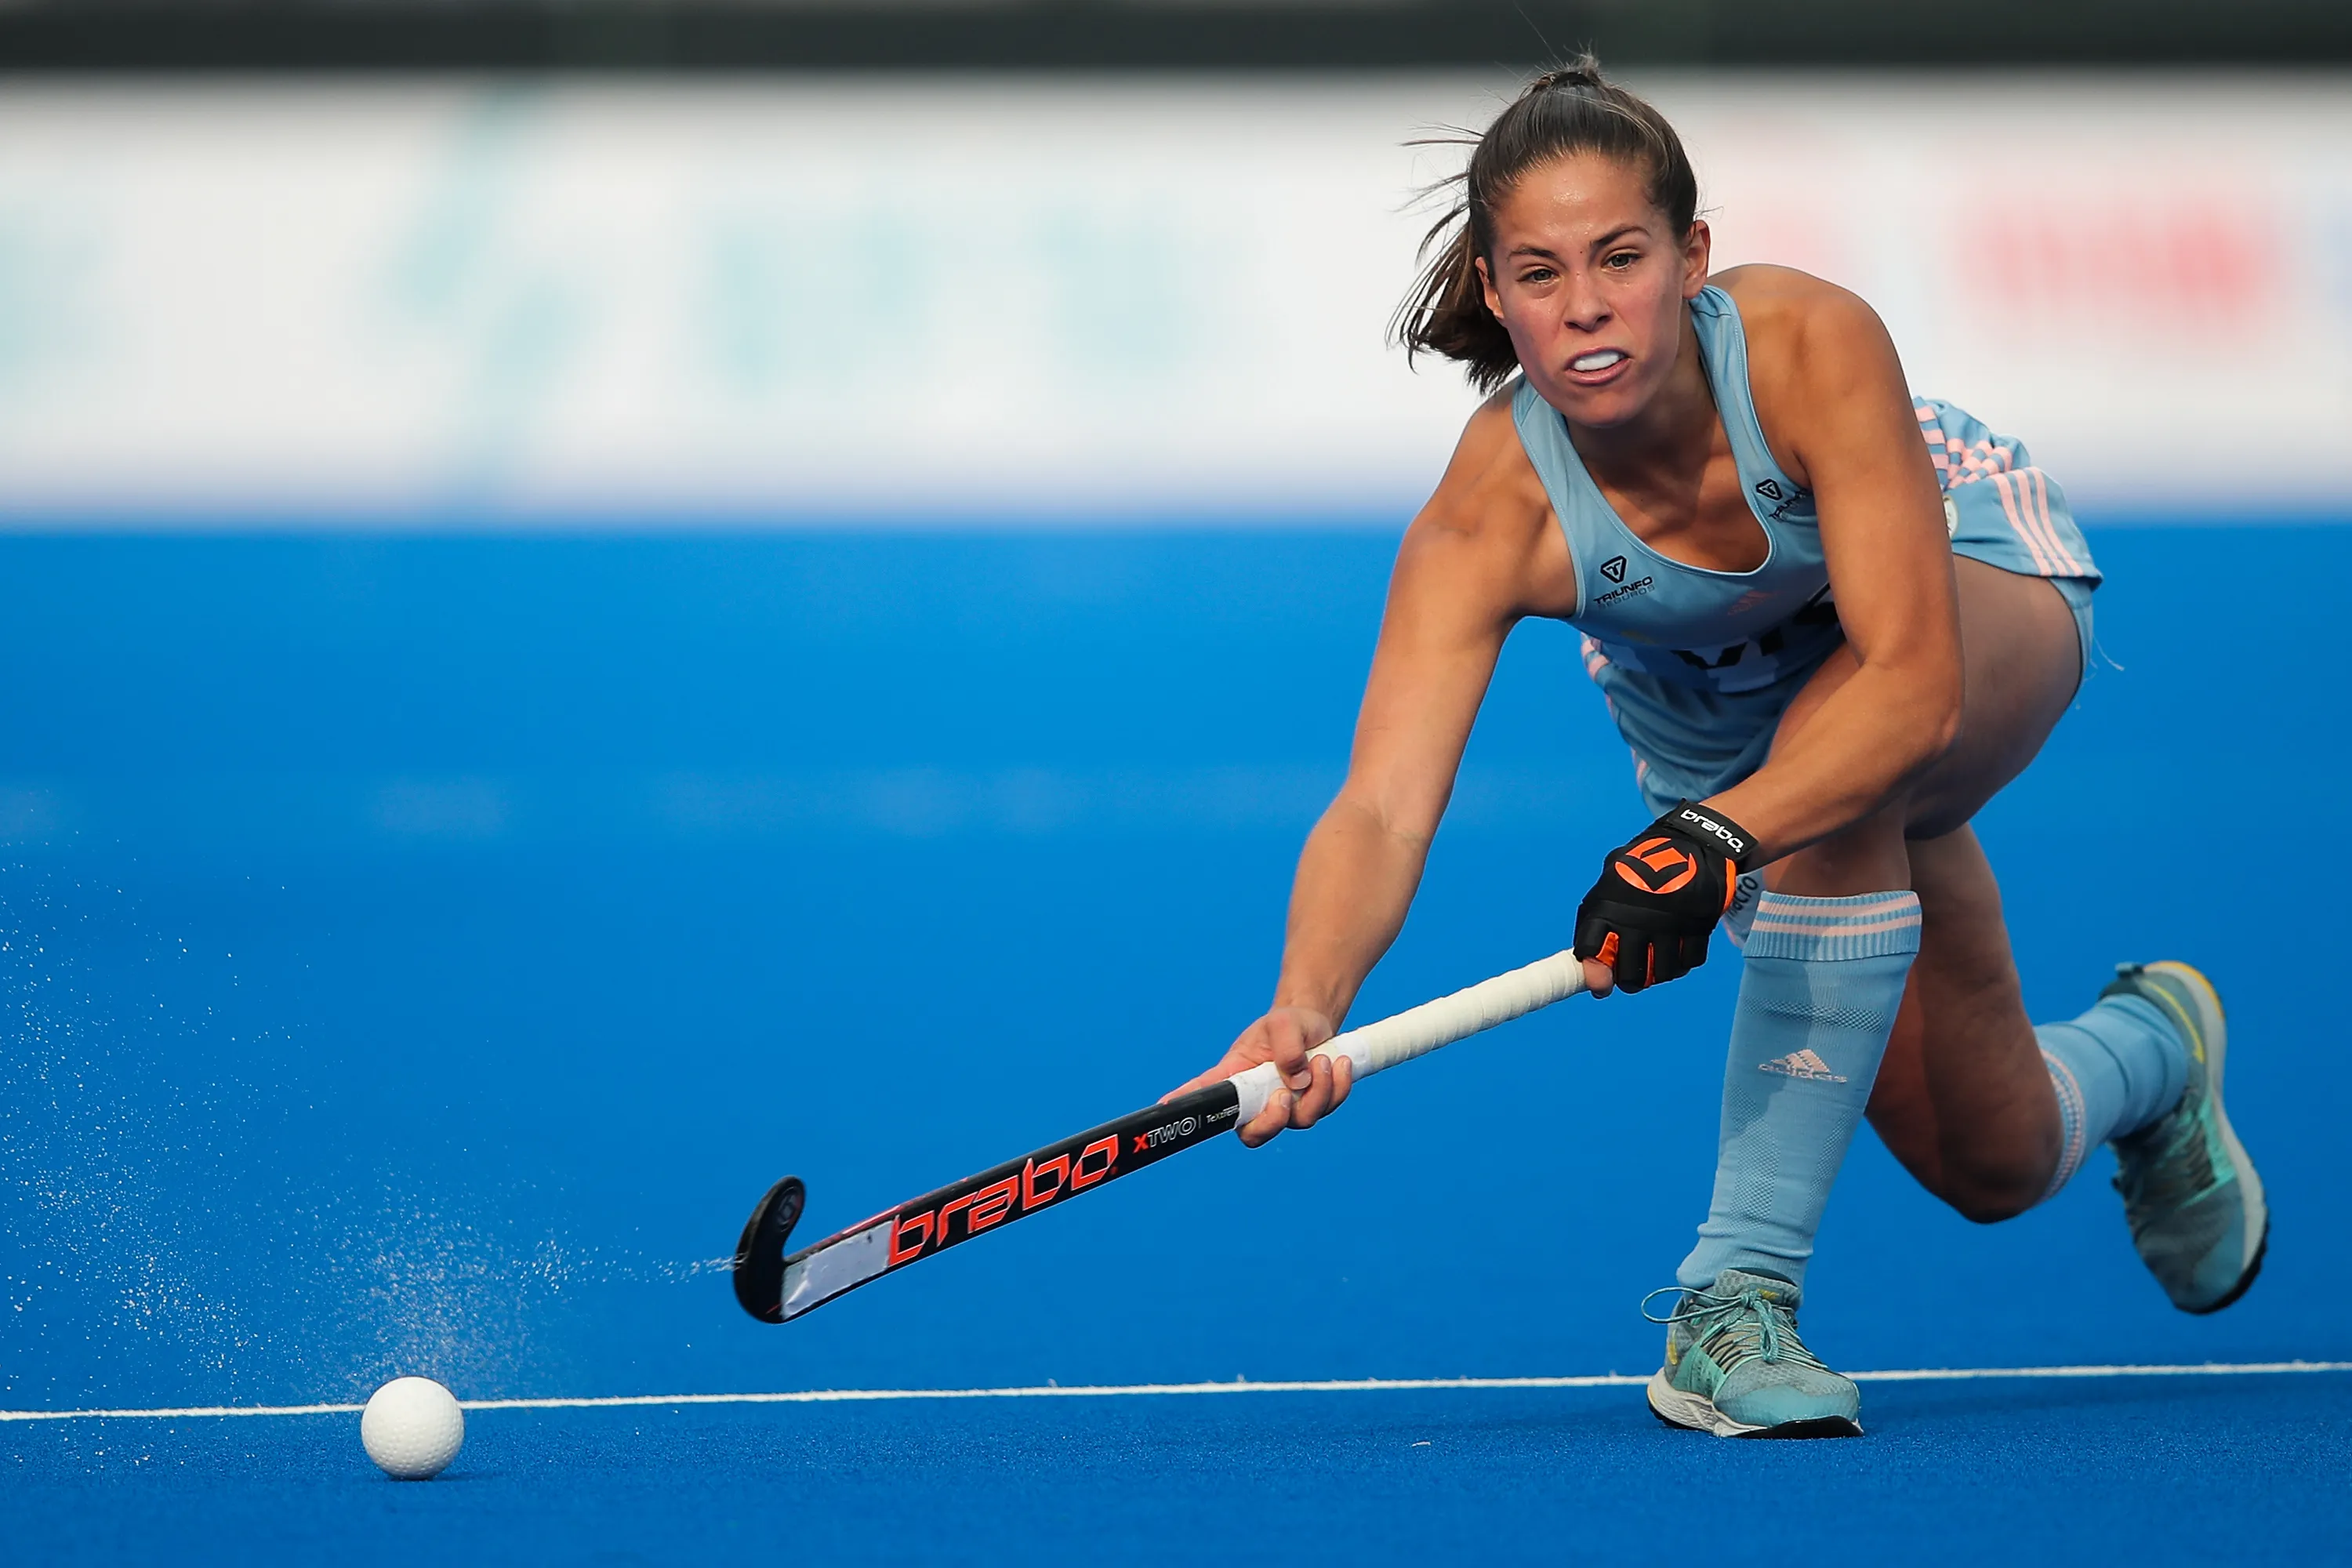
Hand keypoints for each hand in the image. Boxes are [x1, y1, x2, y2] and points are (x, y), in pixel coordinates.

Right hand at [1162, 1005, 1351, 1146]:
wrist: (1314, 1025)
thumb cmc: (1289, 1022)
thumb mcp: (1284, 1022)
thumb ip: (1286, 1047)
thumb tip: (1295, 1082)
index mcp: (1235, 1077)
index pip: (1206, 1095)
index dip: (1187, 1106)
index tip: (1166, 1108)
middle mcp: (1256, 1099)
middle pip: (1254, 1134)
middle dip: (1274, 1122)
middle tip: (1287, 1094)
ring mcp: (1284, 1107)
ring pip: (1299, 1120)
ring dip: (1320, 1092)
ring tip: (1326, 1059)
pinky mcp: (1310, 1106)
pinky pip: (1325, 1109)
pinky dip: (1338, 1088)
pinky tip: (1340, 1064)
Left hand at [1574, 800, 1753, 995]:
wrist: (1693, 842)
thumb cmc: (1645, 863)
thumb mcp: (1612, 879)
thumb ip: (1599, 917)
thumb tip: (1589, 963)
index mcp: (1608, 906)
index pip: (1590, 950)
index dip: (1594, 970)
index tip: (1600, 980)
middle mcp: (1637, 919)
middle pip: (1629, 974)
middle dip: (1628, 980)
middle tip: (1632, 974)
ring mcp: (1670, 925)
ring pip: (1661, 972)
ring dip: (1658, 974)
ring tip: (1655, 962)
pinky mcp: (1699, 927)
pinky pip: (1689, 961)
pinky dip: (1683, 963)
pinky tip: (1677, 952)